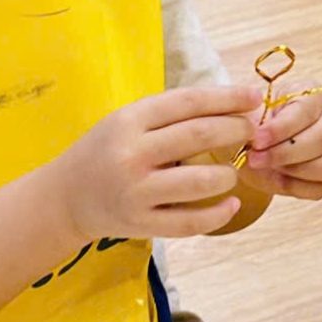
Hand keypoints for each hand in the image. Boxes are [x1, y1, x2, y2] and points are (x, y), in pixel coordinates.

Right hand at [53, 82, 263, 243]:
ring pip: (200, 181)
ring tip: (233, 171)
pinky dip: (219, 214)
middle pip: (199, 135)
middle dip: (236, 131)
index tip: (255, 98)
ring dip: (228, 173)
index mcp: (130, 120)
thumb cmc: (105, 152)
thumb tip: (229, 107)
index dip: (227, 98)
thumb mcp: (127, 122)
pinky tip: (231, 204)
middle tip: (253, 133)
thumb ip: (169, 115)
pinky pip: (190, 222)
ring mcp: (137, 191)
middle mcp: (132, 153)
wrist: (66, 197)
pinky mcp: (141, 223)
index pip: (188, 102)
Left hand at [244, 87, 321, 201]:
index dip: (280, 128)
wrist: (254, 143)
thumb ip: (251, 119)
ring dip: (294, 171)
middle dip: (284, 152)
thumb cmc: (256, 122)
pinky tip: (276, 178)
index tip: (257, 139)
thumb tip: (253, 131)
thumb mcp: (250, 114)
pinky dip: (297, 187)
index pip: (305, 111)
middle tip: (255, 157)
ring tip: (267, 167)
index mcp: (315, 95)